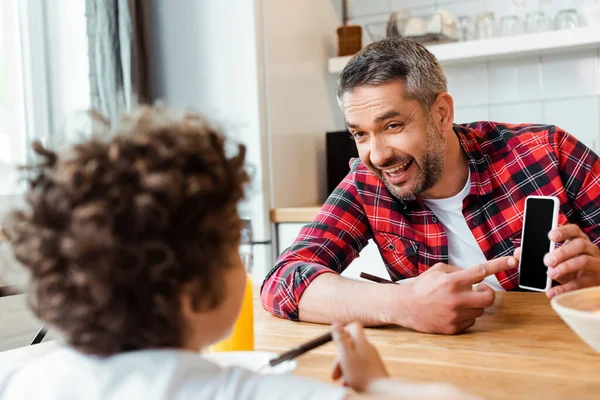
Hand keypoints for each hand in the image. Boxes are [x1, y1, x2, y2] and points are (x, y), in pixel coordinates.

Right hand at [331, 322, 388, 391]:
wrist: (381, 391)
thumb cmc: (361, 374)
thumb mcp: (346, 356)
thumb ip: (341, 339)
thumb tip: (335, 323)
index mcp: (362, 342)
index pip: (354, 327)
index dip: (344, 331)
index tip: (336, 342)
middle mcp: (368, 348)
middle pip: (351, 347)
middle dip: (340, 359)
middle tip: (333, 375)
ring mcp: (372, 359)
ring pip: (354, 360)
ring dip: (345, 370)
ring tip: (342, 383)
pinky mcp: (374, 369)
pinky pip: (360, 368)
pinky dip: (352, 375)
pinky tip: (350, 384)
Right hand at [400, 256, 516, 334]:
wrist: (404, 306)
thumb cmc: (421, 287)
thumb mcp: (437, 270)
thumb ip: (458, 271)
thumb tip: (477, 275)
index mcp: (452, 281)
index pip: (481, 271)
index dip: (499, 265)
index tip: (512, 261)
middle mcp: (456, 299)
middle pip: (489, 297)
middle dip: (488, 293)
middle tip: (480, 290)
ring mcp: (455, 315)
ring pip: (480, 309)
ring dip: (474, 303)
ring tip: (459, 300)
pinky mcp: (453, 328)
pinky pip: (471, 321)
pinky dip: (466, 315)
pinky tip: (452, 311)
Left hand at [514, 224, 599, 297]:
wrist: (586, 283)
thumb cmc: (568, 266)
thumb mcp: (554, 259)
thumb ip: (535, 255)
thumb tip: (517, 254)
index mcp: (578, 239)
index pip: (574, 230)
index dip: (563, 231)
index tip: (550, 236)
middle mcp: (589, 249)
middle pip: (579, 245)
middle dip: (562, 252)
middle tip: (547, 260)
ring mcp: (595, 264)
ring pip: (584, 261)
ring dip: (566, 267)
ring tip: (550, 273)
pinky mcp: (594, 281)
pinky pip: (581, 283)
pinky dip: (564, 288)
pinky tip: (551, 292)